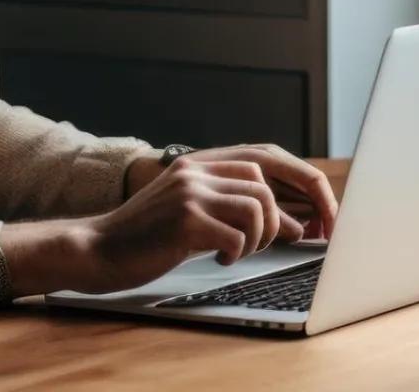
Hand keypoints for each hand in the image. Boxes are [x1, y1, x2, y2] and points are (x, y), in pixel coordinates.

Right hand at [79, 148, 336, 294]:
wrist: (96, 249)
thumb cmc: (149, 236)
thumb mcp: (195, 211)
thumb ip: (238, 208)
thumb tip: (297, 224)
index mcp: (202, 162)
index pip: (267, 159)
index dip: (300, 184)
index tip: (321, 214)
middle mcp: (198, 170)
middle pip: (265, 185)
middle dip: (280, 219)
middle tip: (279, 242)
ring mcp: (190, 192)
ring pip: (256, 208)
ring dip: (257, 238)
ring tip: (238, 251)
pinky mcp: (185, 220)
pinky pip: (235, 236)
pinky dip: (236, 253)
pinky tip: (220, 259)